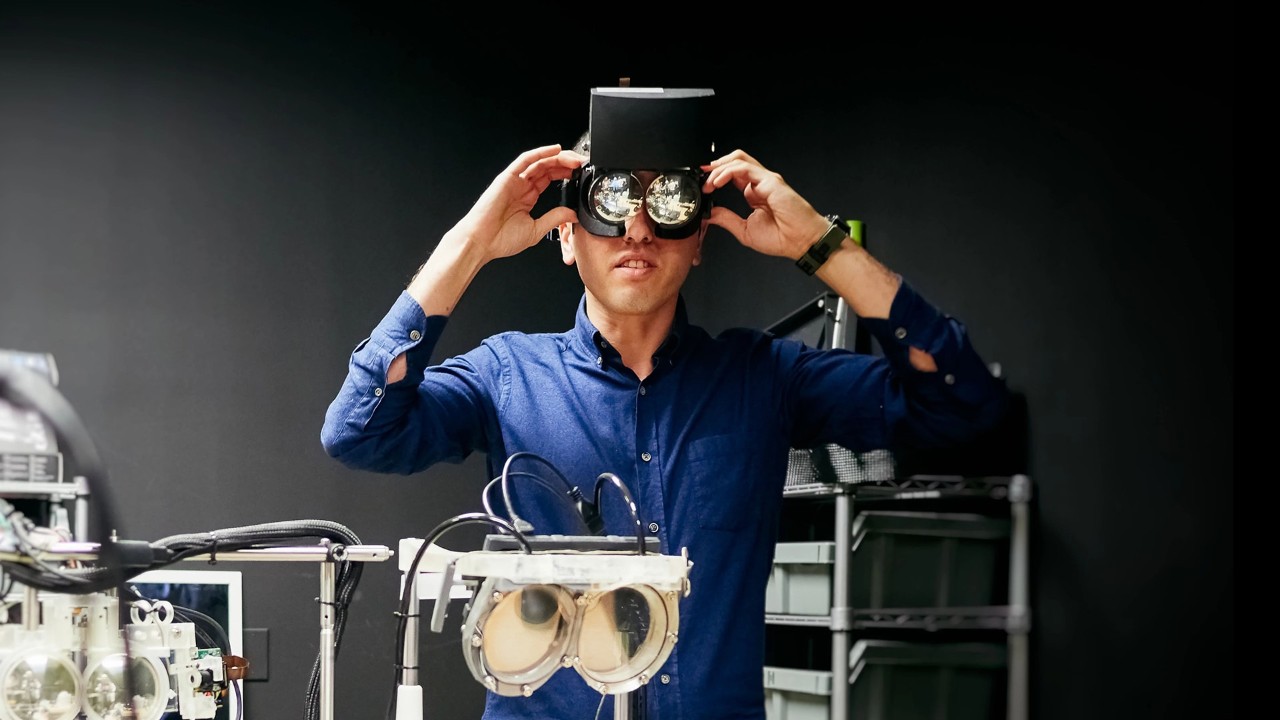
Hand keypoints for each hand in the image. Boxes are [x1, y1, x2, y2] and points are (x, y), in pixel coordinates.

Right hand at [454, 144, 583, 262]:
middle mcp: (521, 186)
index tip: (580, 174)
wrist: (481, 242)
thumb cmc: (500, 239)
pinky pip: (525, 160)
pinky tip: (555, 150)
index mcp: (528, 197)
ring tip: (574, 158)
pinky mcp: (507, 177)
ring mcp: (515, 181)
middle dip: (566, 164)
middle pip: (547, 167)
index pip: (550, 178)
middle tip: (581, 164)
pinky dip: (540, 153)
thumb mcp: (536, 230)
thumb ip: (555, 218)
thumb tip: (573, 213)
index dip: (566, 174)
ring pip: (540, 162)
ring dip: (558, 158)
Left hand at [703, 150, 829, 259]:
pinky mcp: (769, 180)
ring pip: (738, 159)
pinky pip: (744, 168)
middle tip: (702, 178)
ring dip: (719, 168)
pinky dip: (727, 171)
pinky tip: (717, 182)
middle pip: (735, 161)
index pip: (733, 175)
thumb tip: (710, 214)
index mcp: (754, 194)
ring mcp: (765, 180)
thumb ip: (727, 219)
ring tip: (709, 182)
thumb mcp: (744, 231)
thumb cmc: (782, 238)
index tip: (703, 185)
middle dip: (715, 166)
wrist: (800, 241)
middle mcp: (759, 184)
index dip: (716, 176)